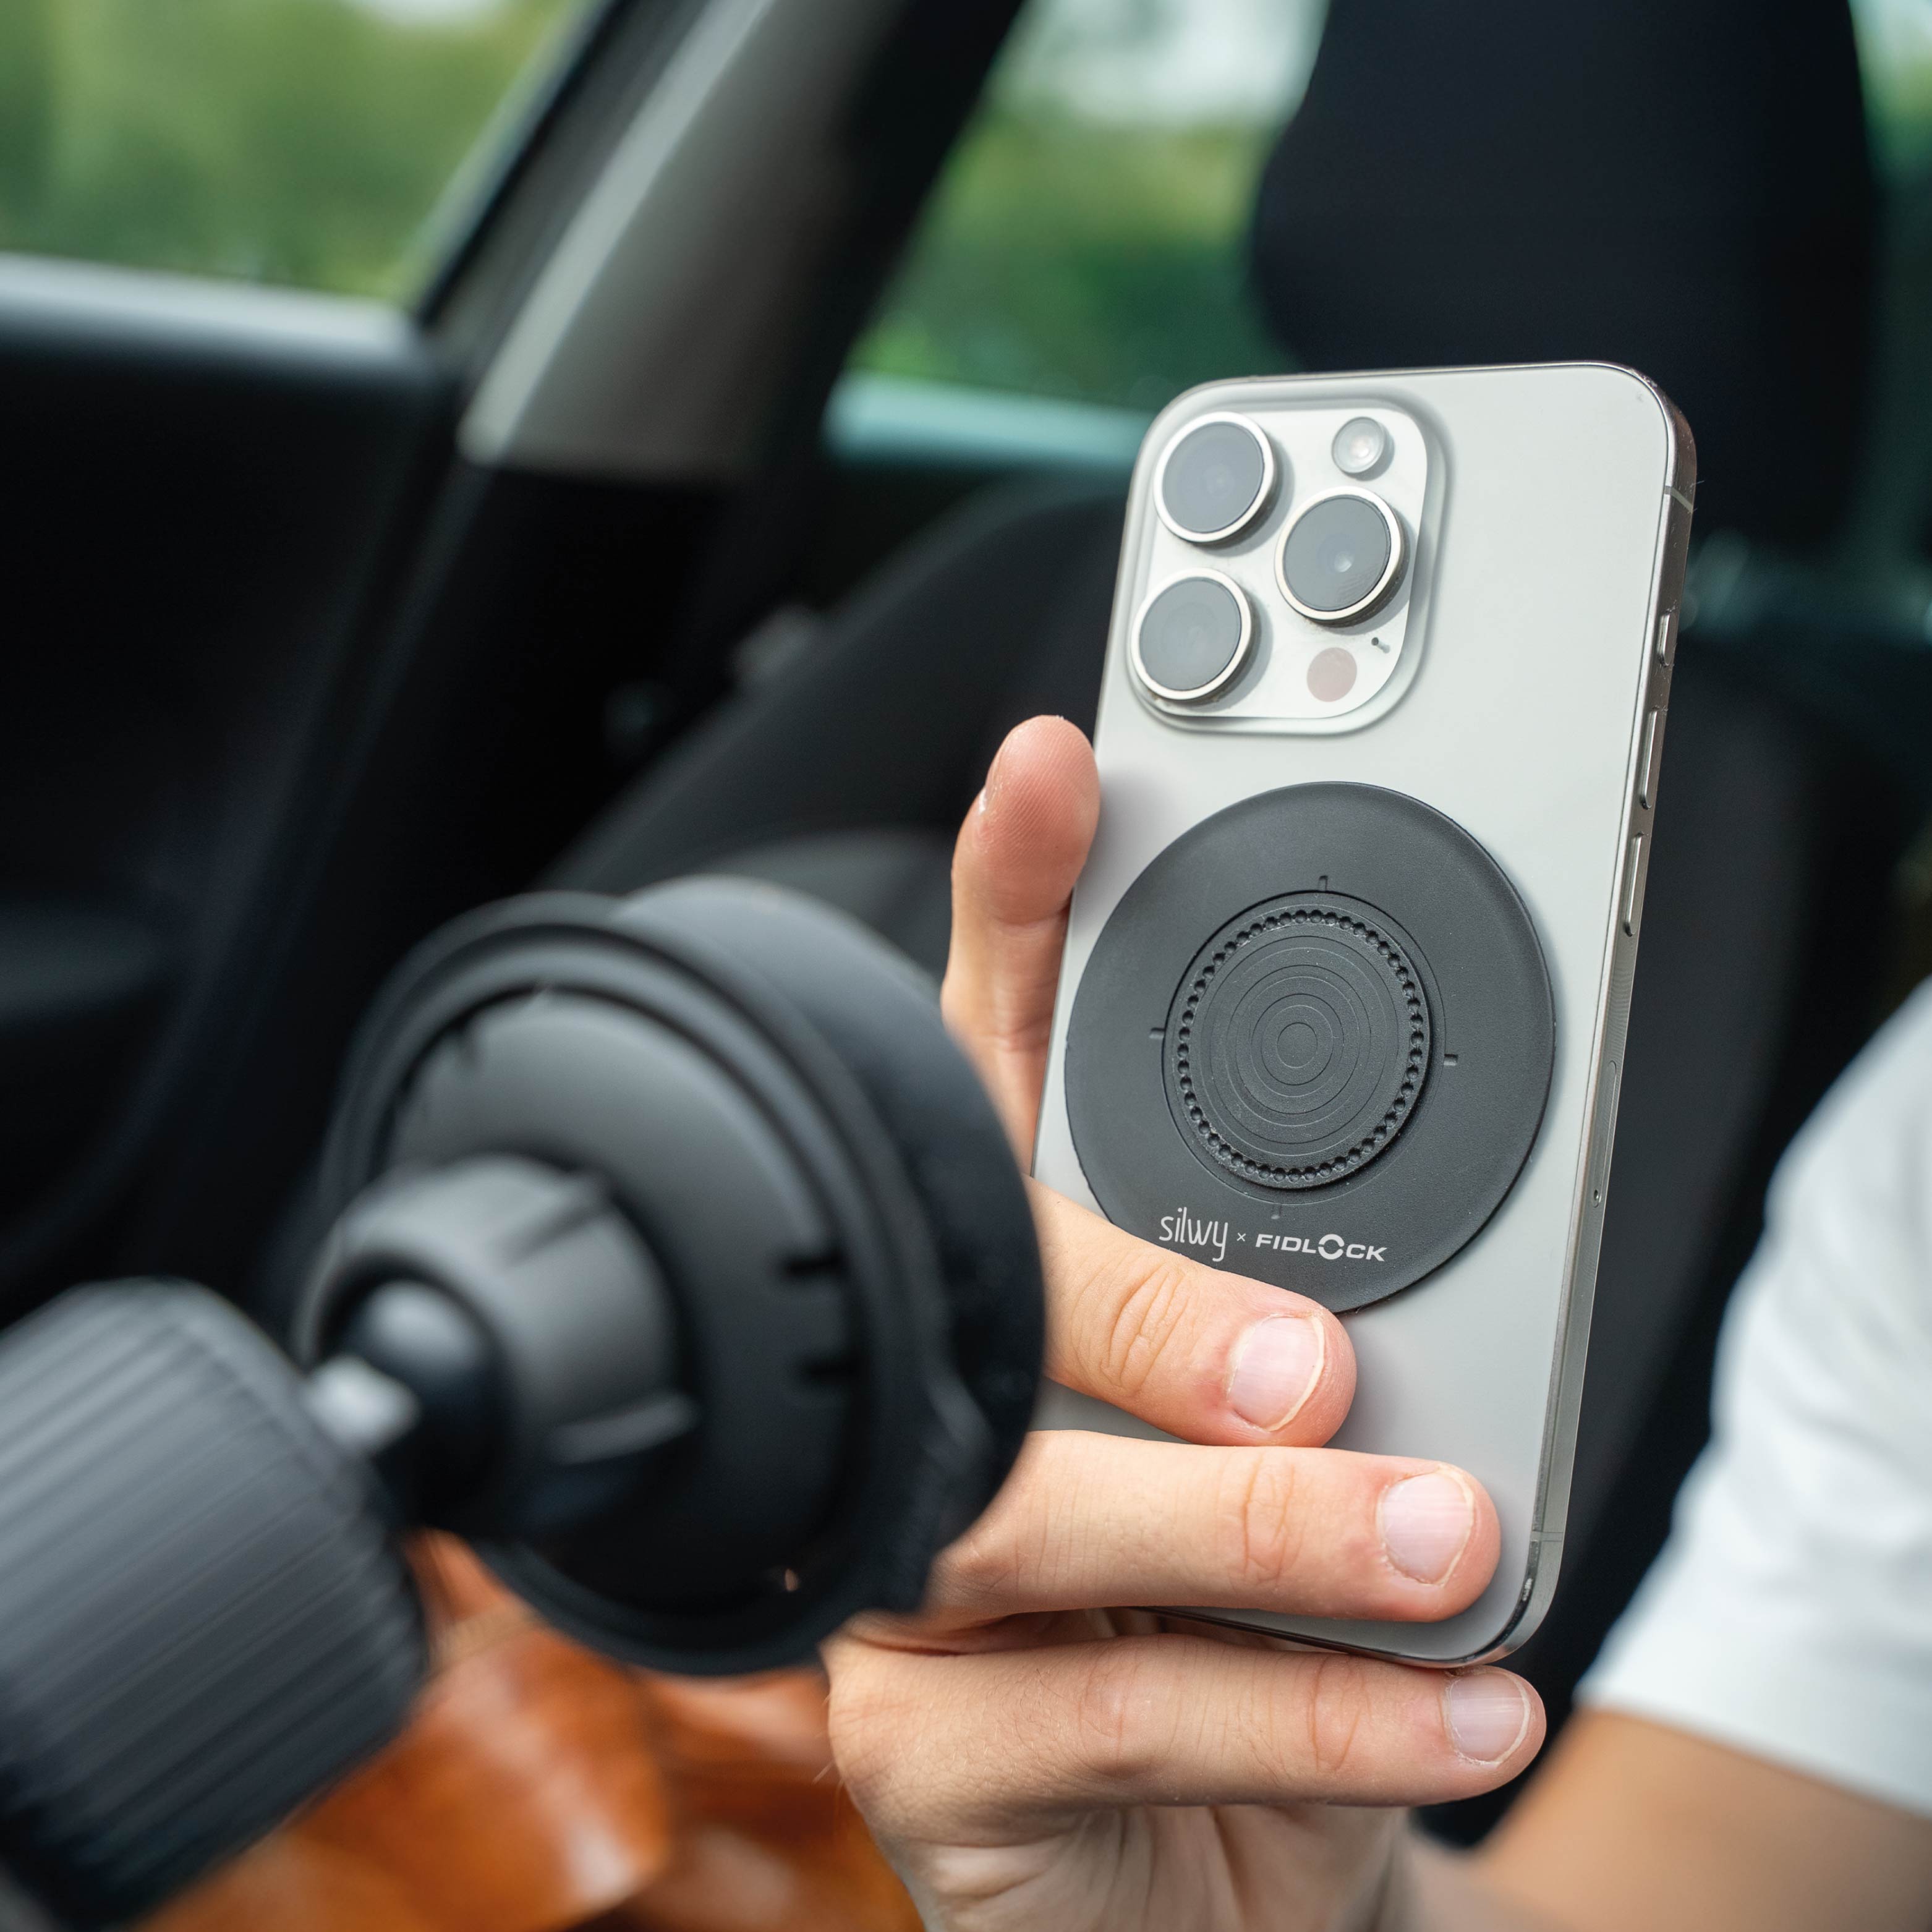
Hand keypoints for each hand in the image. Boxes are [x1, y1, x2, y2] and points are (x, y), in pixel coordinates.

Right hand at [823, 717, 1545, 1931]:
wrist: (1232, 1880)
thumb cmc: (1271, 1627)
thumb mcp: (1324, 1459)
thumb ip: (1345, 1330)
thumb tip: (1425, 1287)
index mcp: (1017, 1296)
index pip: (989, 1070)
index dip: (1009, 908)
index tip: (1053, 768)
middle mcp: (932, 1407)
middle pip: (982, 1287)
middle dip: (1142, 1306)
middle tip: (1316, 1365)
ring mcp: (900, 1574)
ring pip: (1028, 1510)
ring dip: (1254, 1535)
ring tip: (1435, 1545)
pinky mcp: (917, 1748)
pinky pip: (1098, 1717)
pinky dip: (1300, 1714)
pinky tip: (1447, 1702)